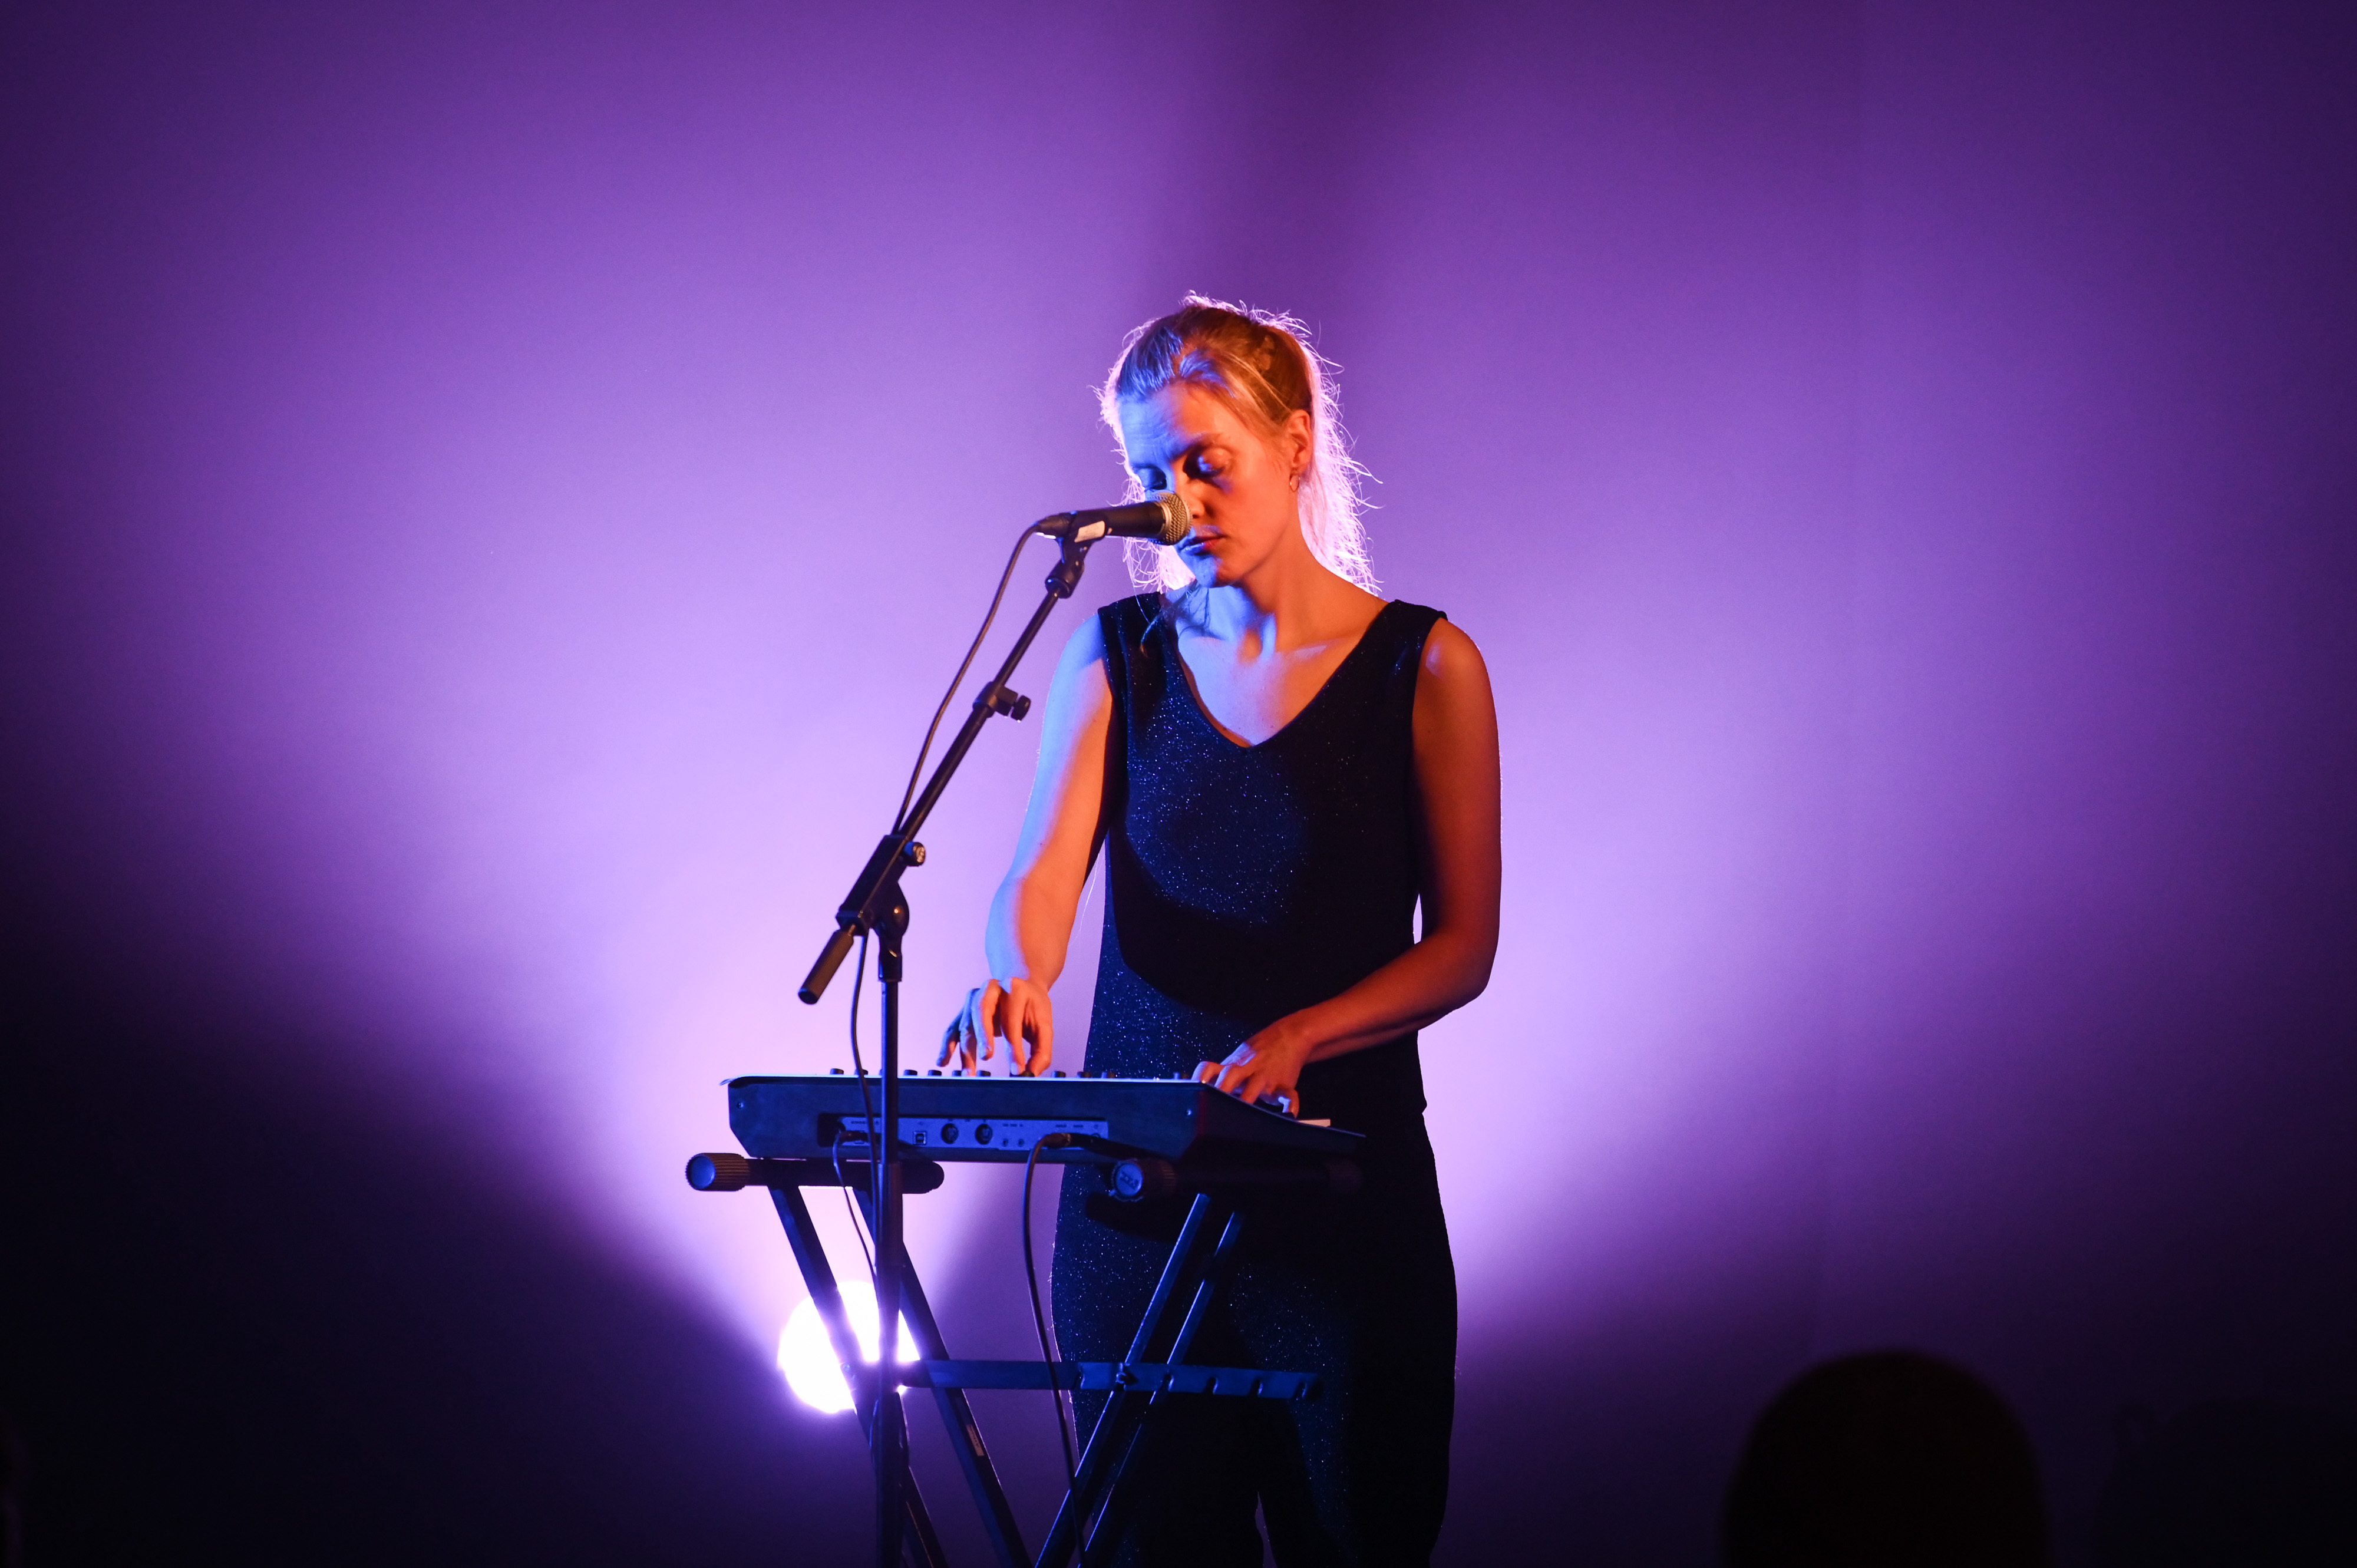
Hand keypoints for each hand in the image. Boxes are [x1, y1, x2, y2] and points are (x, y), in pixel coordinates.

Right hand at [940, 977, 1054, 1075]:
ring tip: (969, 1074)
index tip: (1018, 1069)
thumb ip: (1042, 1051)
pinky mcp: (964, 1010)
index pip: (1011, 1020)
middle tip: (986, 1057)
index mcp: (1014, 989)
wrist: (1020, 987)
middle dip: (983, 1036)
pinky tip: (943, 1061)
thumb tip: (1030, 1074)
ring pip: (966, 1024)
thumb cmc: (1032, 1008)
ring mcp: (974, 998)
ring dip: (965, 1050)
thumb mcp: (1044, 1026)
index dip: (1014, 1047)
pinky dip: (947, 1046)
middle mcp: (991, 989)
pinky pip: (952, 1028)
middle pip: (982, 1011)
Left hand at [1194, 1025, 1312, 1117]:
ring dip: (1248, 1098)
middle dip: (1222, 1089)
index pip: (1211, 1068)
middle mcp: (1248, 1068)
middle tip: (1212, 1103)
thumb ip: (1220, 1073)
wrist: (1289, 1036)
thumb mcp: (1237, 1057)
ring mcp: (1266, 1076)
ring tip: (1241, 1115)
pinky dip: (1290, 1105)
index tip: (1192, 1088)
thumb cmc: (1258, 1052)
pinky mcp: (1284, 1084)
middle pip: (1231, 1075)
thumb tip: (1196, 1088)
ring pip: (1256, 1086)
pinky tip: (1288, 1115)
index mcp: (1233, 1064)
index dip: (1200, 1078)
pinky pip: (1288, 1095)